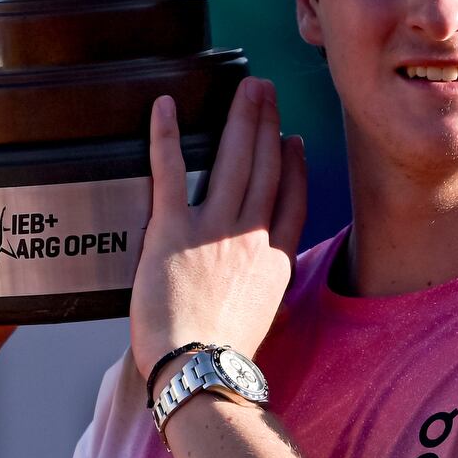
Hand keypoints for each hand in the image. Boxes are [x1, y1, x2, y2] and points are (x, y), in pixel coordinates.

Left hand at [129, 78, 308, 383]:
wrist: (200, 369)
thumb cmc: (219, 359)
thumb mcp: (257, 321)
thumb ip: (256, 291)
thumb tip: (245, 286)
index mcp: (273, 264)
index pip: (289, 203)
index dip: (293, 168)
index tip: (291, 142)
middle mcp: (250, 239)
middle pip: (266, 169)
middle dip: (267, 125)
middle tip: (265, 91)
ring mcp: (214, 230)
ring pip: (234, 160)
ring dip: (240, 118)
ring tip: (245, 88)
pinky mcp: (172, 230)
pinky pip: (170, 170)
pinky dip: (166, 134)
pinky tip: (165, 106)